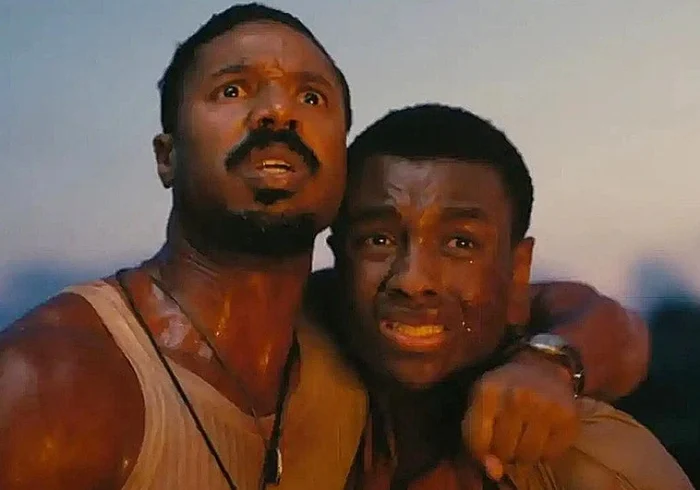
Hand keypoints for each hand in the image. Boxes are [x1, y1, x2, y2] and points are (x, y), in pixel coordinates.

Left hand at [462, 351, 579, 480]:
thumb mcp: (481, 405)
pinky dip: (545, 451)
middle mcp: (516, 397)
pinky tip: (543, 433)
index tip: (487, 441)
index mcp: (487, 391)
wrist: (541, 366)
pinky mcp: (568, 417)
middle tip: (509, 434)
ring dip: (524, 453)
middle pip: (503, 452)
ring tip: (525, 435)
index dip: (481, 450)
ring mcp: (544, 406)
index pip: (477, 442)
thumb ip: (476, 441)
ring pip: (527, 457)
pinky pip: (550, 455)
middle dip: (504, 449)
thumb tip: (494, 473)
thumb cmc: (504, 390)